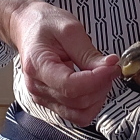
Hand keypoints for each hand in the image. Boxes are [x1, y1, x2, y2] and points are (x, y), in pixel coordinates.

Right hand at [8, 0, 120, 125]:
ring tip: (101, 76)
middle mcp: (38, 87)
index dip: (97, 80)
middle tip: (110, 67)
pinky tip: (93, 86)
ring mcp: (44, 98)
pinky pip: (77, 115)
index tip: (112, 66)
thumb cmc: (44, 25)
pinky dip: (91, 103)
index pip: (70, 86)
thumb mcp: (69, 29)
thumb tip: (109, 67)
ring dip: (98, 97)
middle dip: (101, 86)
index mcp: (38, 66)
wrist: (28, 27)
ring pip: (80, 114)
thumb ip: (89, 52)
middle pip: (78, 101)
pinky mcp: (52, 103)